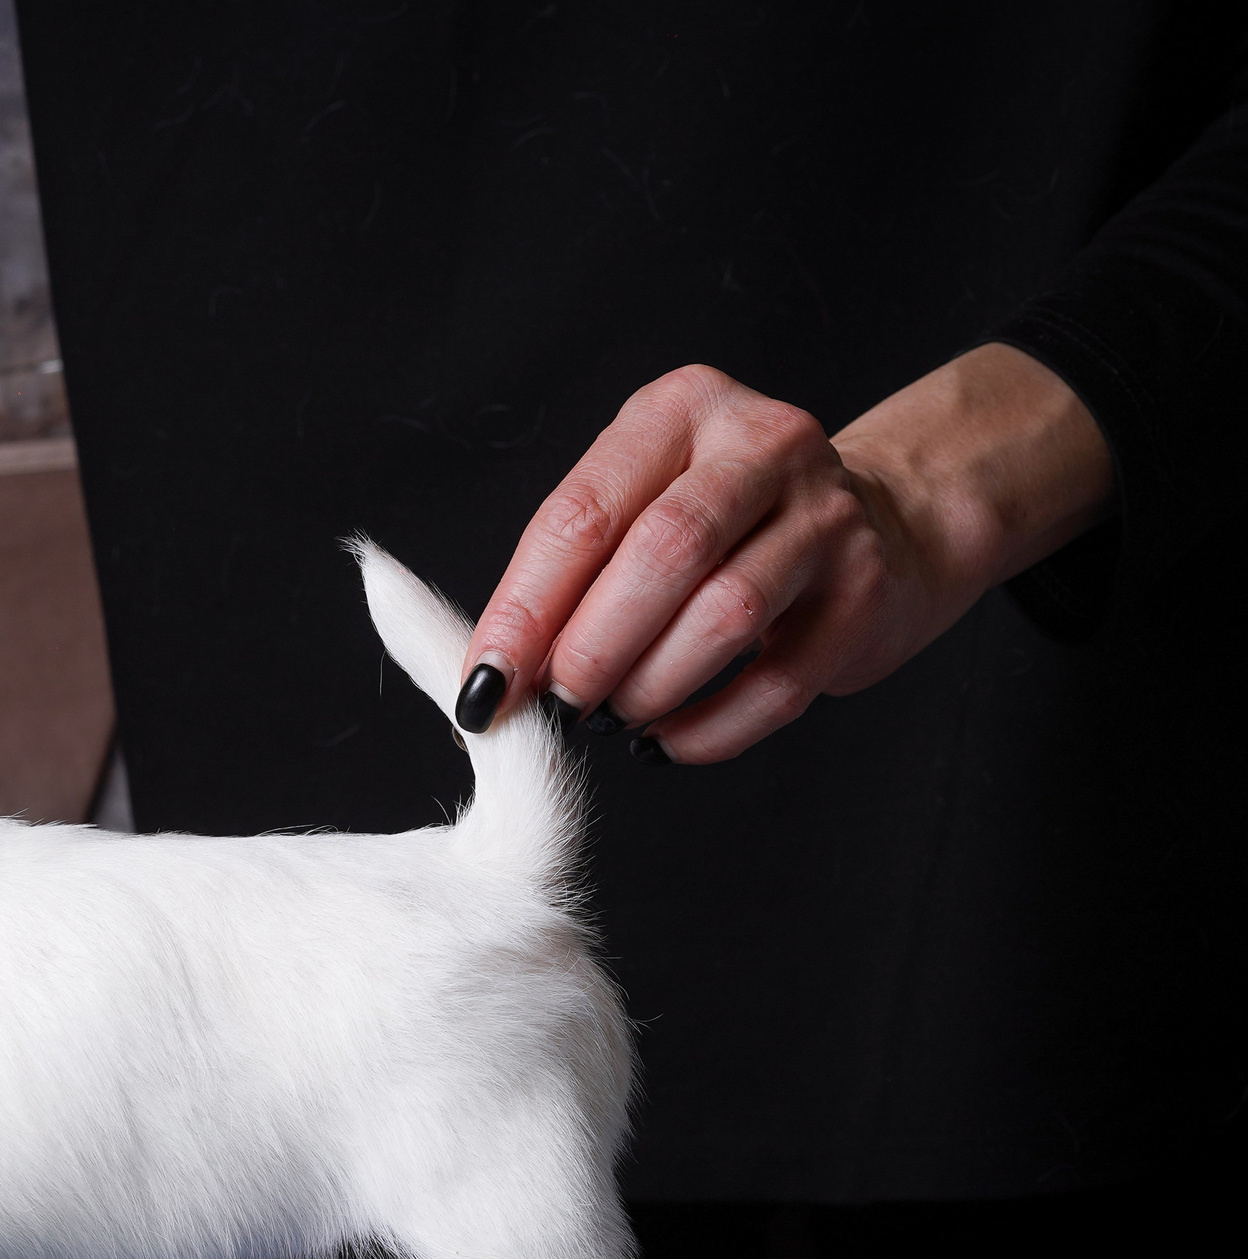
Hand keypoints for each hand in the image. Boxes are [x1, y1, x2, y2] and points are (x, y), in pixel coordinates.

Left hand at [455, 347, 1114, 761]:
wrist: (882, 521)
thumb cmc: (725, 524)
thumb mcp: (642, 504)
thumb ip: (571, 573)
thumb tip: (494, 677)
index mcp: (678, 411)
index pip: (582, 514)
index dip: (525, 611)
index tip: (484, 684)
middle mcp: (759, 443)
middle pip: (661, 553)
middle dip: (590, 647)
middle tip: (558, 702)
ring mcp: (825, 513)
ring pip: (724, 613)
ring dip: (650, 686)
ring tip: (614, 716)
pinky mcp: (867, 588)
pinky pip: (780, 680)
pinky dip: (711, 727)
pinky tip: (670, 739)